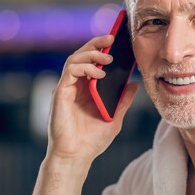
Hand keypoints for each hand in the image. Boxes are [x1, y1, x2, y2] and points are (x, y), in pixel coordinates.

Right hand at [47, 34, 138, 163]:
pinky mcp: (61, 92)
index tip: (116, 40)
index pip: (92, 61)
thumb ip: (123, 101)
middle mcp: (76, 85)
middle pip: (82, 55)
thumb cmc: (92, 140)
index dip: (101, 48)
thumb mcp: (115, 118)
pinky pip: (70, 71)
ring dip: (92, 53)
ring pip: (75, 58)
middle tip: (112, 38)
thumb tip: (134, 85)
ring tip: (108, 56)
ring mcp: (67, 88)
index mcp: (87, 89)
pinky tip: (99, 73)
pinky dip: (85, 67)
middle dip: (96, 43)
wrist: (77, 156)